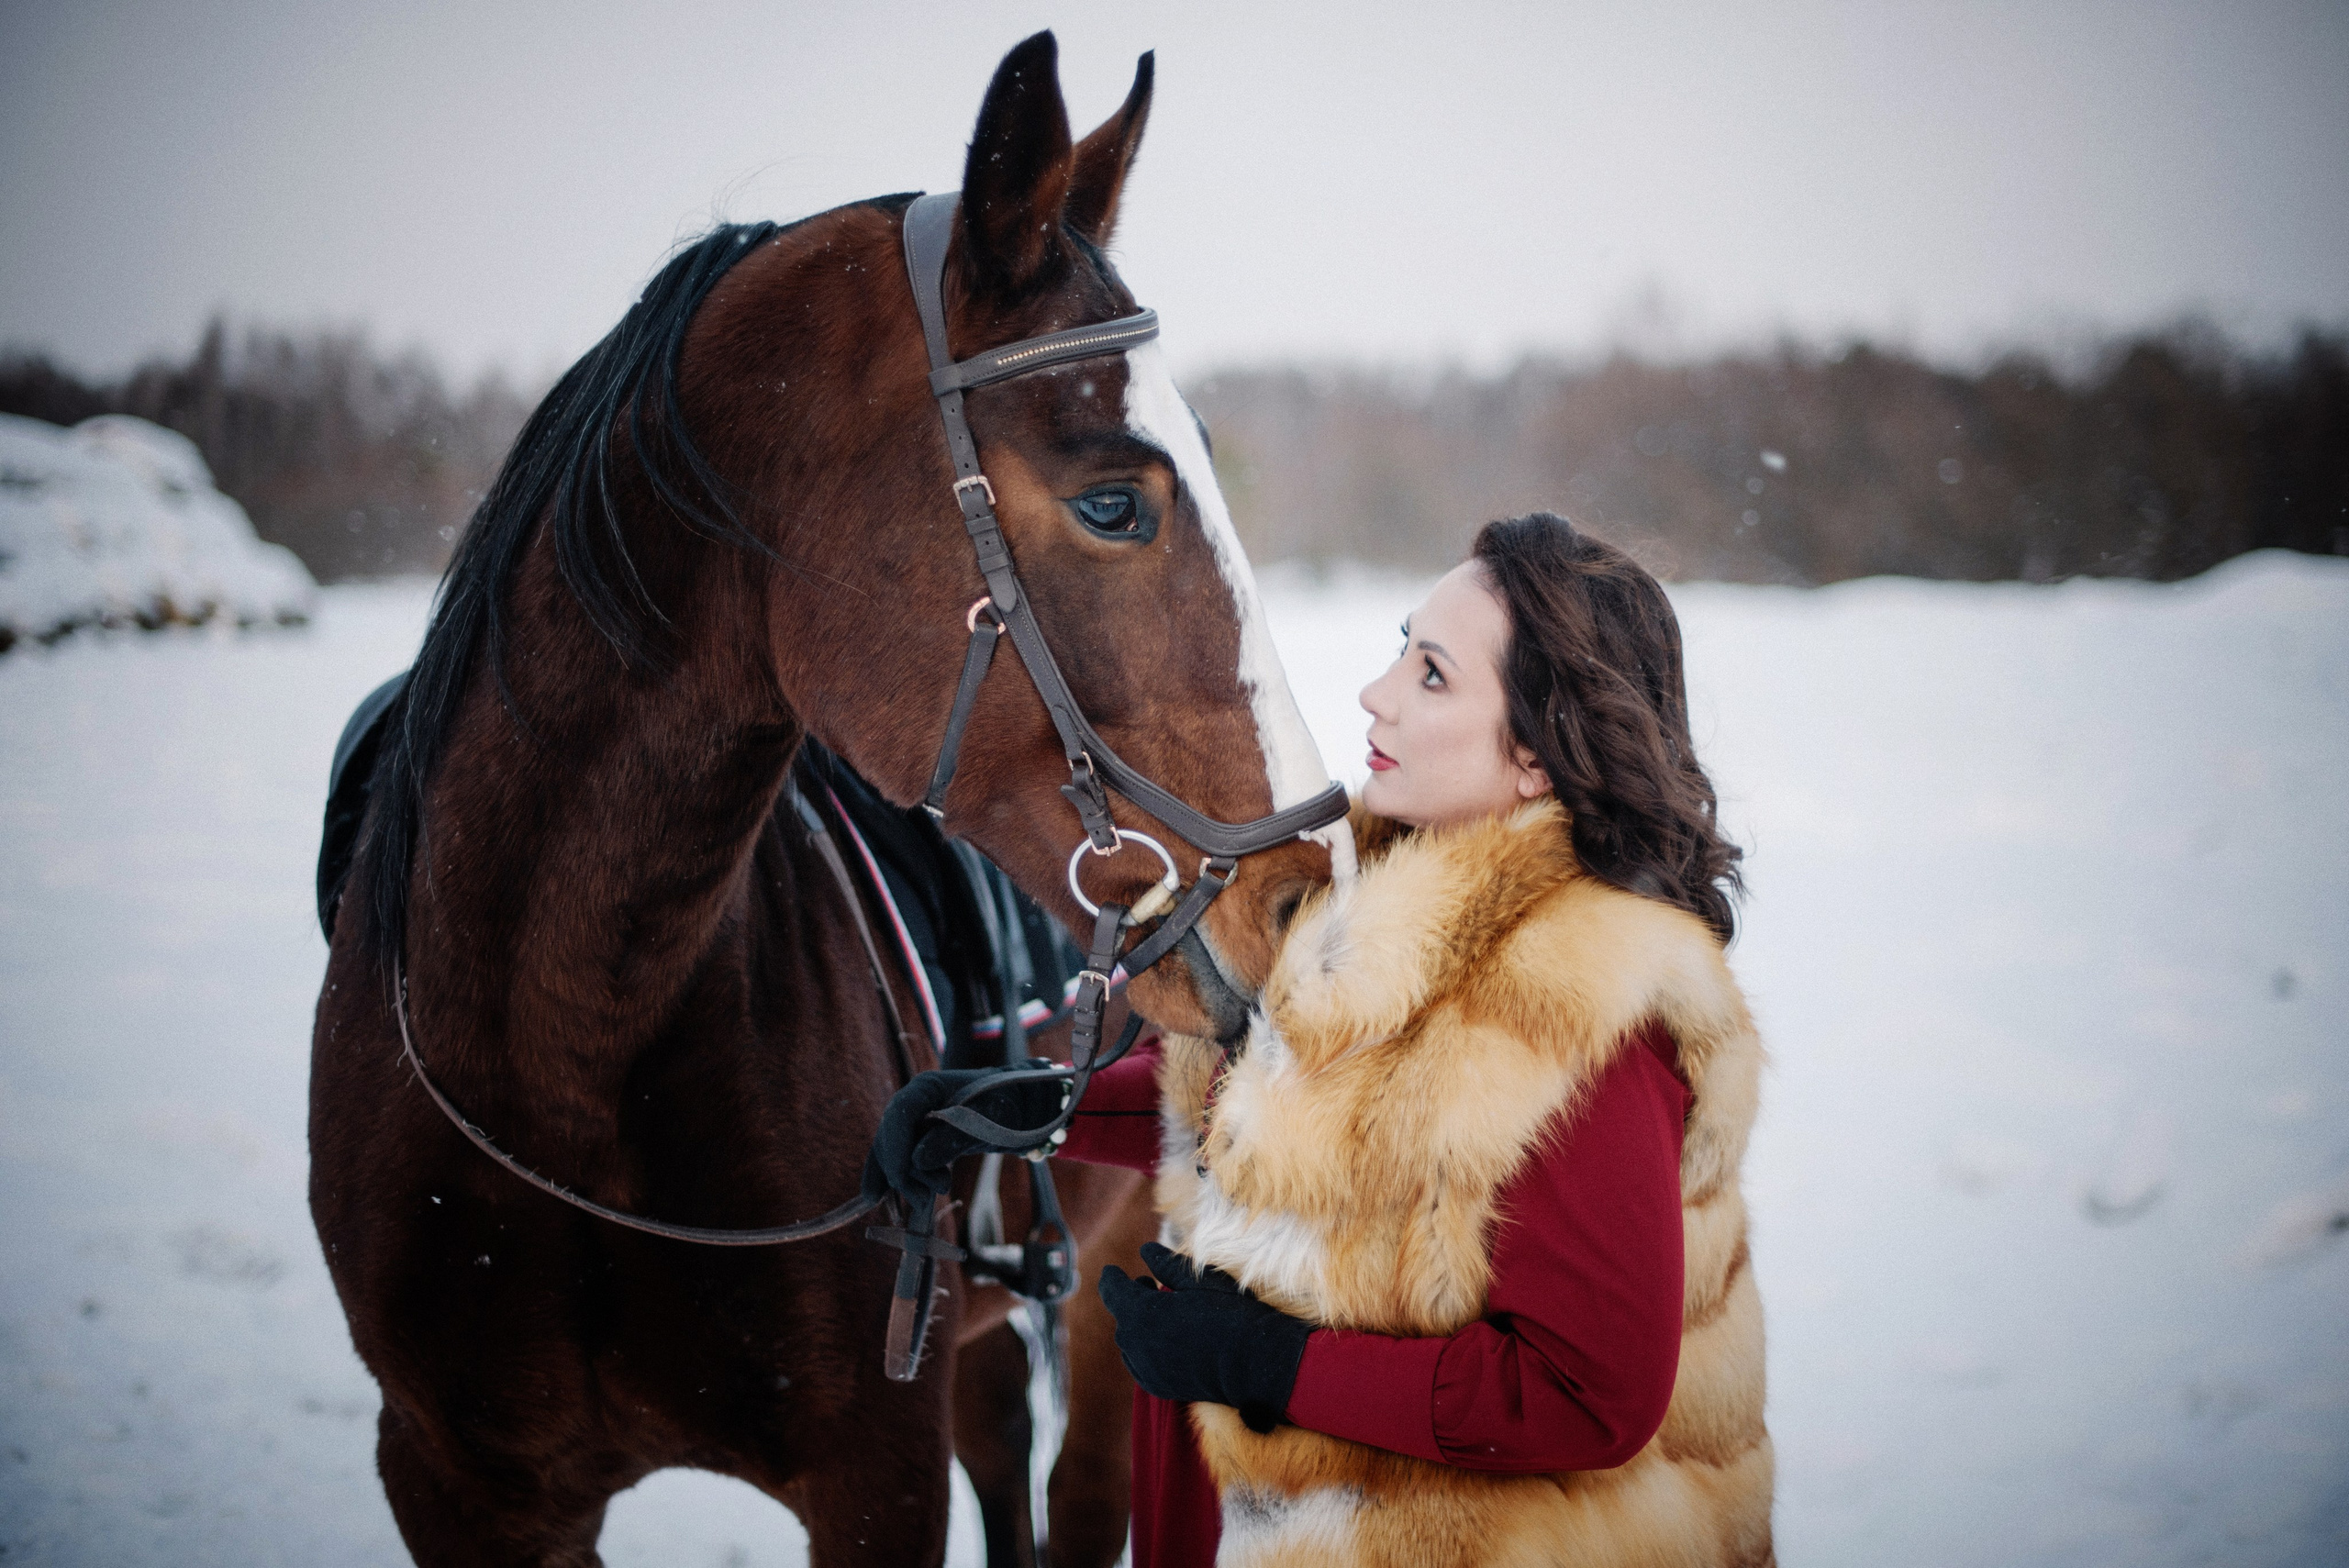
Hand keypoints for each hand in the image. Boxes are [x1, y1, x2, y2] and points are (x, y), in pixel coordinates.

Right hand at [863, 1065, 1066, 1204]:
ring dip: (906, 1179)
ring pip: (892, 1153)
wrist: (1018, 1103)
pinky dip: (893, 1178)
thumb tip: (916, 1161)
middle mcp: (914, 1103)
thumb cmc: (1005, 1103)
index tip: (899, 1177)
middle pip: (892, 1137)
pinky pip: (898, 1159)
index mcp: (928, 1087)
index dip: (894, 1147)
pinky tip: (877, 1198)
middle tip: (933, 1193)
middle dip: (904, 1170)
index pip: (900, 1114)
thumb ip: (952, 1138)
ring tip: (936, 1192)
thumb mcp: (987, 1119)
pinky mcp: (918, 1140)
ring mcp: (913, 1122)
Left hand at [1097, 1241, 1313, 1433]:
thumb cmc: (1230, 1314)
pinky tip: (1163, 1342)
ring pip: (1129, 1342)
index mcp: (1142, 1312)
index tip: (1114, 1270)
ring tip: (1161, 1313)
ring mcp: (1146, 1369)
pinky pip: (1139, 1364)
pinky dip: (1143, 1350)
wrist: (1255, 1363)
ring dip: (1137, 1325)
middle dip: (1130, 1299)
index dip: (1112, 1277)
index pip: (1112, 1289)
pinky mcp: (1158, 1386)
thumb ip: (1166, 1264)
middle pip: (1122, 1316)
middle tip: (1148, 1285)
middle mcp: (1136, 1343)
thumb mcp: (1200, 1280)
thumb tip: (1145, 1250)